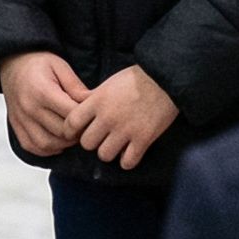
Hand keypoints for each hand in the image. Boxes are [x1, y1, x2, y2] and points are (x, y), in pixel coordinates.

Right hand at [1, 51, 89, 157]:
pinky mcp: (17, 128)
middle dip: (77, 131)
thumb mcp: (60, 66)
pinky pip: (34, 147)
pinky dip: (48, 148)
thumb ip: (75, 86)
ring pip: (48, 144)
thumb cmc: (39, 63)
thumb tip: (92, 103)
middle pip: (61, 131)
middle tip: (86, 125)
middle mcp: (30, 109)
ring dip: (64, 143)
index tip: (92, 112)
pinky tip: (58, 139)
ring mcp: (21, 121)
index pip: (70, 114)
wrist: (12, 64)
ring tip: (73, 133)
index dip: (85, 116)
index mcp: (43, 91)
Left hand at [64, 65, 179, 171]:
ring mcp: (125, 130)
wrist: (167, 76)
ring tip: (118, 144)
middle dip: (93, 141)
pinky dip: (128, 160)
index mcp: (98, 100)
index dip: (72, 130)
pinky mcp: (143, 139)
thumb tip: (77, 104)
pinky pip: (127, 162)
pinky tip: (132, 150)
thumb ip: (93, 97)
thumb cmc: (138, 77)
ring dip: (110, 151)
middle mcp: (108, 117)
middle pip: (87, 143)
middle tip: (102, 136)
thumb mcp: (110, 82)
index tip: (77, 132)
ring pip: (104, 155)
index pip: (72, 123)